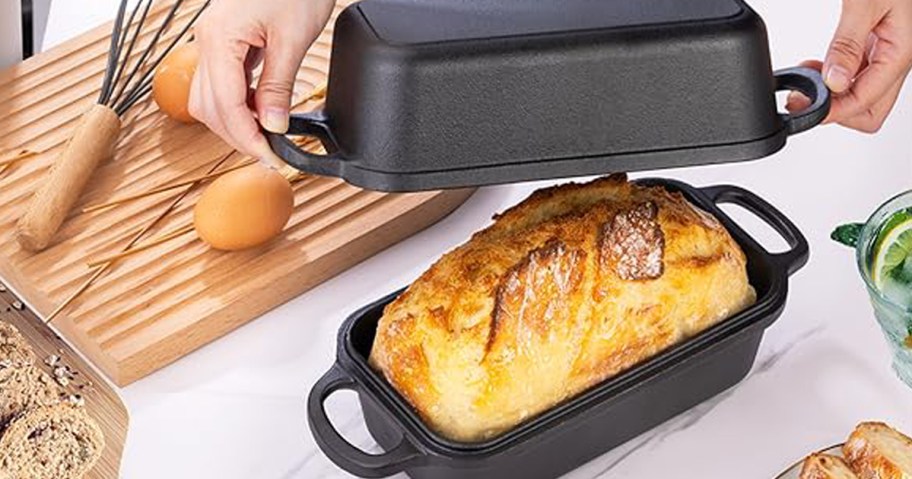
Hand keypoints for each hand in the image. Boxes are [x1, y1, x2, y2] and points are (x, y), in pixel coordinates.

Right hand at [189, 0, 334, 160]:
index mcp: (220, 39)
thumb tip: (273, 124)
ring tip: (266, 138)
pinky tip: (258, 112)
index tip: (270, 158)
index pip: (224, 106)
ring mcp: (212, 40)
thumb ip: (279, 86)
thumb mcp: (293, 39)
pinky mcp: (223, 40)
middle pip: (209, 107)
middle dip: (238, 136)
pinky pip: (220, 82)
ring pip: (209, 97)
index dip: (247, 139)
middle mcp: (207, 40)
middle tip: (270, 155)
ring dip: (234, 122)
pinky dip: (237, 103)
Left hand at [787, 0, 911, 132]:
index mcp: (900, 53)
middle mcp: (895, 57)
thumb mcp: (866, 3)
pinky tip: (814, 66)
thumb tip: (835, 81)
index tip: (805, 105)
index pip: (867, 103)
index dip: (834, 111)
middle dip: (836, 111)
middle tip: (805, 97)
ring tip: (804, 82)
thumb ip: (849, 44)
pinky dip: (832, 78)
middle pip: (870, 110)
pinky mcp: (873, 44)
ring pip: (861, 95)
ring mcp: (885, 52)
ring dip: (832, 96)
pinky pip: (855, 74)